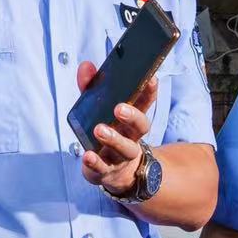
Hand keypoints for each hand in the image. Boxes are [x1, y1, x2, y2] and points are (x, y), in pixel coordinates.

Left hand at [74, 61, 156, 193]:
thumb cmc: (108, 131)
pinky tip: (87, 155)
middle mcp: (131, 137)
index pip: (145, 103)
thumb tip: (86, 66)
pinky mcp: (106, 171)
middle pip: (140, 126)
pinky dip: (95, 162)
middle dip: (132, 116)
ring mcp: (120, 156)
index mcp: (132, 119)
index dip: (149, 91)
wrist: (116, 172)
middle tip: (119, 108)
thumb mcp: (98, 108)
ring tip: (99, 129)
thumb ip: (91, 87)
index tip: (151, 78)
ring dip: (113, 139)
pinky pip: (102, 168)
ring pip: (124, 148)